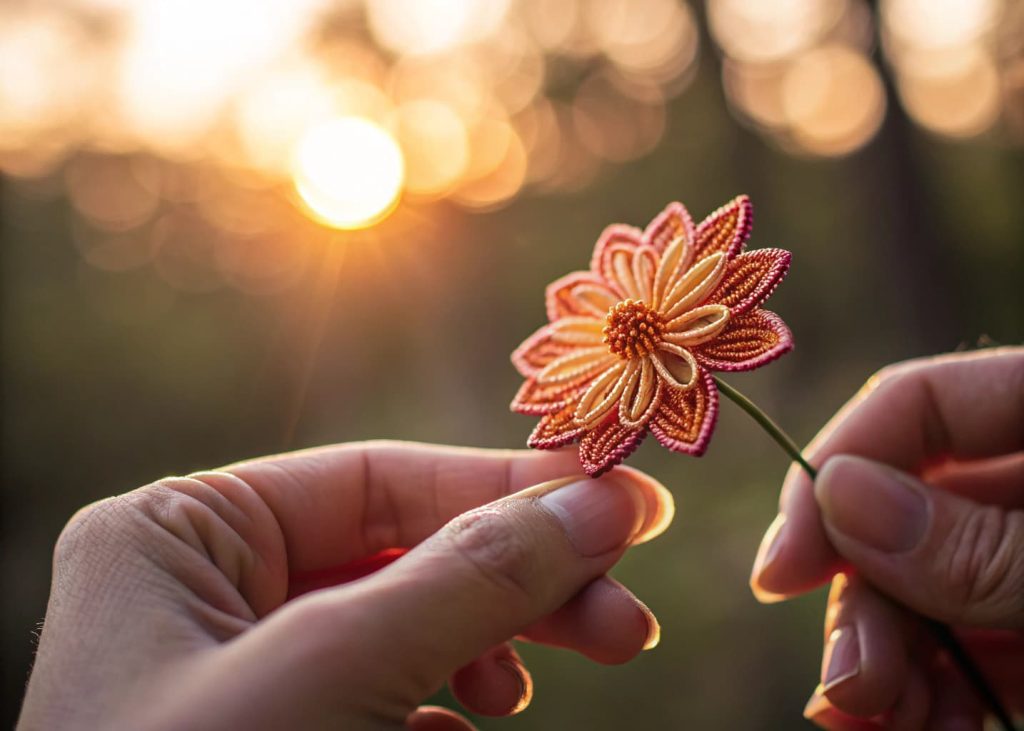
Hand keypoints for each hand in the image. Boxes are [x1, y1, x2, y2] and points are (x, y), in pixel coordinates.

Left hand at [18, 442, 672, 729]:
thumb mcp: (333, 674)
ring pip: (402, 630)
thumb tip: (600, 501)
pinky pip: (379, 701)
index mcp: (182, 534)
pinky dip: (438, 713)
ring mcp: (238, 676)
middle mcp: (207, 593)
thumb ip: (469, 578)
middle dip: (518, 584)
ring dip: (486, 650)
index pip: (380, 479)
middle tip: (627, 623)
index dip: (511, 488)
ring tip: (526, 693)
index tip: (627, 505)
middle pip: (404, 555)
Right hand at [750, 348, 1023, 728]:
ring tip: (879, 720)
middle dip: (862, 603)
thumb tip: (836, 493)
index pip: (917, 404)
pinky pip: (975, 645)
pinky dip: (935, 689)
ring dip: (888, 660)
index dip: (830, 473)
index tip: (777, 574)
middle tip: (848, 684)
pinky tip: (918, 724)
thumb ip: (982, 543)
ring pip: (928, 587)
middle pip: (905, 511)